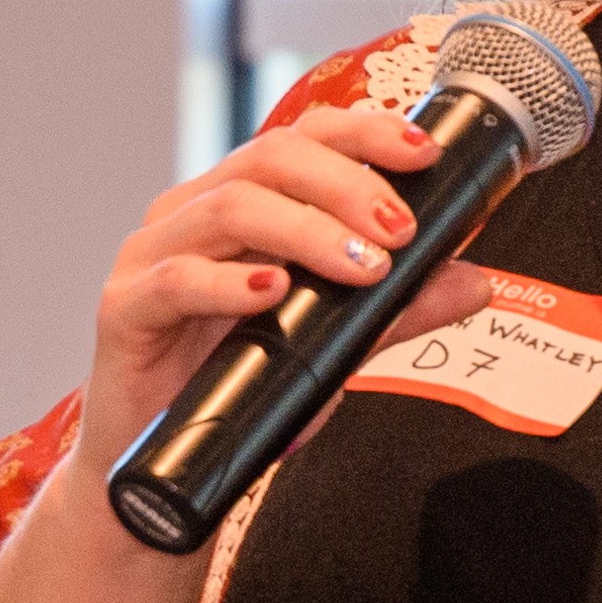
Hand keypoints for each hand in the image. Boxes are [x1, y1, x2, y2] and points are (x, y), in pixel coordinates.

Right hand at [78, 101, 501, 474]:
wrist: (168, 469)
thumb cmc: (239, 391)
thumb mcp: (331, 345)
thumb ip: (396, 310)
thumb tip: (476, 282)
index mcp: (240, 203)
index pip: (303, 138)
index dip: (364, 133)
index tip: (423, 155)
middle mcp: (192, 213)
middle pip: (270, 157)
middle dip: (347, 185)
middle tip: (400, 230)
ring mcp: (151, 255)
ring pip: (229, 207)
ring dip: (307, 230)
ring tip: (362, 267)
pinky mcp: (124, 307)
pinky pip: (177, 278)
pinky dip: (231, 281)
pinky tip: (273, 291)